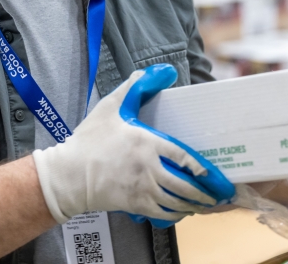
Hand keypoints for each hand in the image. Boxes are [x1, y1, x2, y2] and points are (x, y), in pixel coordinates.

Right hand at [33, 64, 234, 226]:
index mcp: (146, 143)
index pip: (182, 156)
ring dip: (194, 205)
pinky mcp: (135, 205)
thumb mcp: (109, 107)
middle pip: (184, 184)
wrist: (69, 175)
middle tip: (218, 195)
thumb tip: (152, 72)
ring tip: (206, 205)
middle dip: (204, 192)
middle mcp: (149, 168)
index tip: (212, 172)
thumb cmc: (89, 141)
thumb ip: (132, 89)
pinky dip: (176, 215)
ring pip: (176, 202)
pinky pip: (162, 214)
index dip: (200, 167)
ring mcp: (143, 189)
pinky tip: (182, 213)